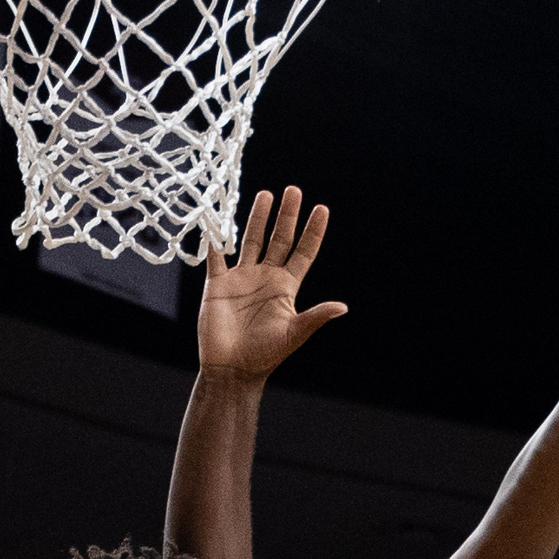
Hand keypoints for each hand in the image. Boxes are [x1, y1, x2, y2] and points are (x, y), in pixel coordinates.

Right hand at [198, 186, 338, 384]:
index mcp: (285, 287)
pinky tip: (216, 220)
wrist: (232, 368)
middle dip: (287, 215)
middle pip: (279, 239)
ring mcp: (241, 278)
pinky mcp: (217, 284)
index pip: (303, 252)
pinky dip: (215, 240)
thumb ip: (315, 317)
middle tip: (294, 190)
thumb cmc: (265, 355)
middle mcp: (265, 277)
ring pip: (251, 240)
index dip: (313, 231)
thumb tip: (343, 307)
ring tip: (265, 194)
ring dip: (257, 218)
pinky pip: (216, 257)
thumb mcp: (294, 334)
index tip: (321, 209)